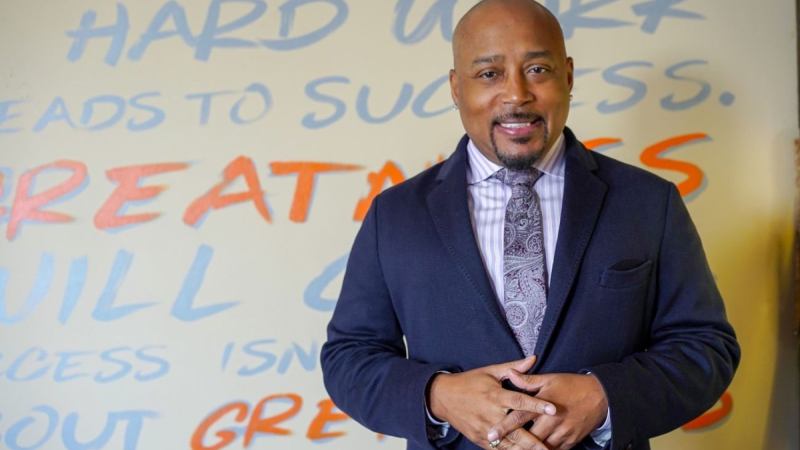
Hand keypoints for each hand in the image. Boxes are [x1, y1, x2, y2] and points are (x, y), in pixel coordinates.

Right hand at [428, 356, 557, 448]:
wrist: (442, 397)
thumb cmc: (469, 382)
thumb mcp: (490, 372)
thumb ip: (513, 368)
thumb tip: (533, 358)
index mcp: (495, 395)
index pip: (520, 401)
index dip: (537, 405)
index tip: (553, 409)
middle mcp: (490, 414)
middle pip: (516, 431)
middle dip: (534, 442)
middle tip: (550, 448)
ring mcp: (484, 429)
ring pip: (508, 445)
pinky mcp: (479, 439)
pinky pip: (498, 449)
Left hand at [487, 371, 607, 449]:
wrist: (601, 396)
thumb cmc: (572, 386)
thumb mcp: (550, 379)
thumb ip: (528, 380)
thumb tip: (509, 373)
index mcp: (544, 404)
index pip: (520, 417)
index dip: (504, 426)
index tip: (491, 434)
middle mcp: (553, 421)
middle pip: (530, 437)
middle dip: (514, 444)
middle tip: (497, 446)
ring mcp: (563, 433)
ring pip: (542, 447)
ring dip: (529, 449)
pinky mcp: (571, 441)